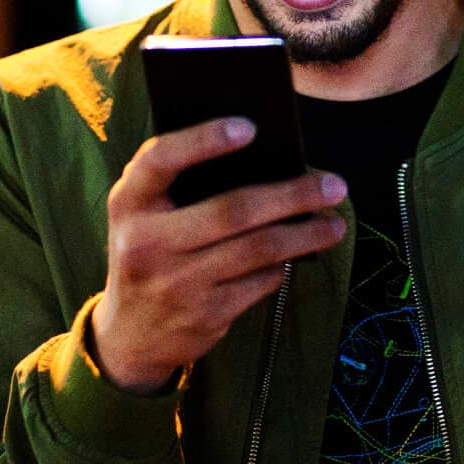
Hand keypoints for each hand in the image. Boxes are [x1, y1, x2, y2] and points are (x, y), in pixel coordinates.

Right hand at [91, 116, 347, 392]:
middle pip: (232, 210)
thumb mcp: (145, 215)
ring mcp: (176, 283)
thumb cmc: (150, 252)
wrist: (130, 336)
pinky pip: (259, 281)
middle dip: (292, 195)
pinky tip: (300, 254)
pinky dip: (284, 265)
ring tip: (335, 223)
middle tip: (334, 185)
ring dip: (305, 234)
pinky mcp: (204, 316)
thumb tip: (266, 158)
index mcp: (128, 203)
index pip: (160, 159)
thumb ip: (182, 185)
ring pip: (257, 249)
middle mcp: (146, 243)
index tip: (250, 127)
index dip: (203, 140)